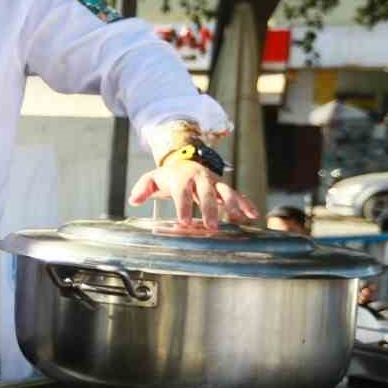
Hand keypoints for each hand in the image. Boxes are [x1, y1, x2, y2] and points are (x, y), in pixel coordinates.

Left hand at [128, 160, 258, 228]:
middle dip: (209, 209)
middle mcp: (200, 179)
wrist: (184, 162)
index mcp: (181, 177)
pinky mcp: (223, 188)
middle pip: (206, 193)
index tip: (184, 221)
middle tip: (211, 226)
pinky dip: (246, 203)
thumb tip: (134, 200)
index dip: (183, 207)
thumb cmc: (167, 176)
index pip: (182, 192)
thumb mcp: (151, 179)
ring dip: (232, 205)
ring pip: (225, 192)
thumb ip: (142, 188)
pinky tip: (253, 215)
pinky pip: (237, 194)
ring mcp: (213, 182)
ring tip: (237, 219)